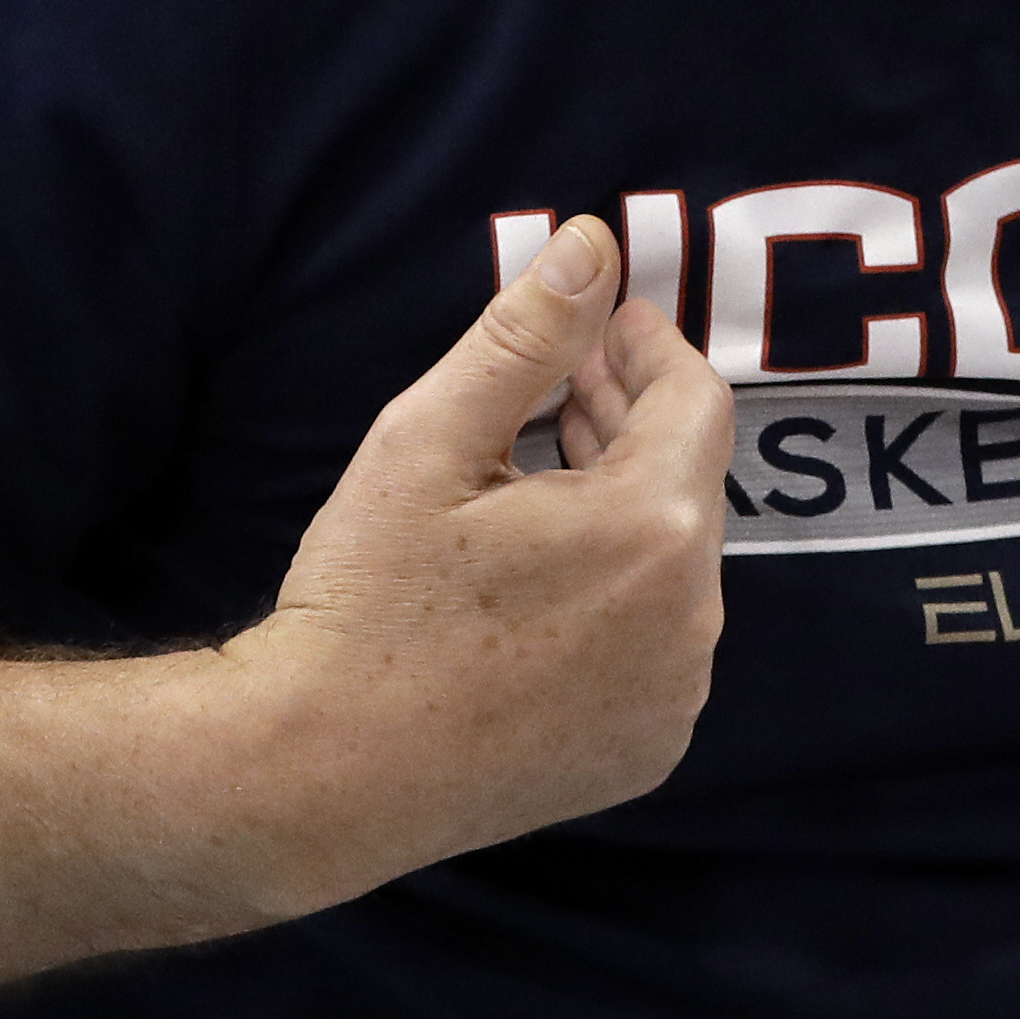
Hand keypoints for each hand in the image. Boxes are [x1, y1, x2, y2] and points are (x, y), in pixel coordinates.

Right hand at [242, 215, 735, 895]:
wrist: (323, 775)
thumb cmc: (366, 601)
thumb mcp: (430, 441)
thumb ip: (525, 335)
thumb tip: (594, 243)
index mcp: (654, 528)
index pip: (696, 401)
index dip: (647, 350)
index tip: (597, 327)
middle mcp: (693, 619)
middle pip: (686, 483)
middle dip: (627, 425)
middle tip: (554, 391)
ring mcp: (677, 698)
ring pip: (671, 567)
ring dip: (621, 513)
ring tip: (531, 486)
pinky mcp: (647, 752)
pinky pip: (656, 646)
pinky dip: (615, 601)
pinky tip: (532, 590)